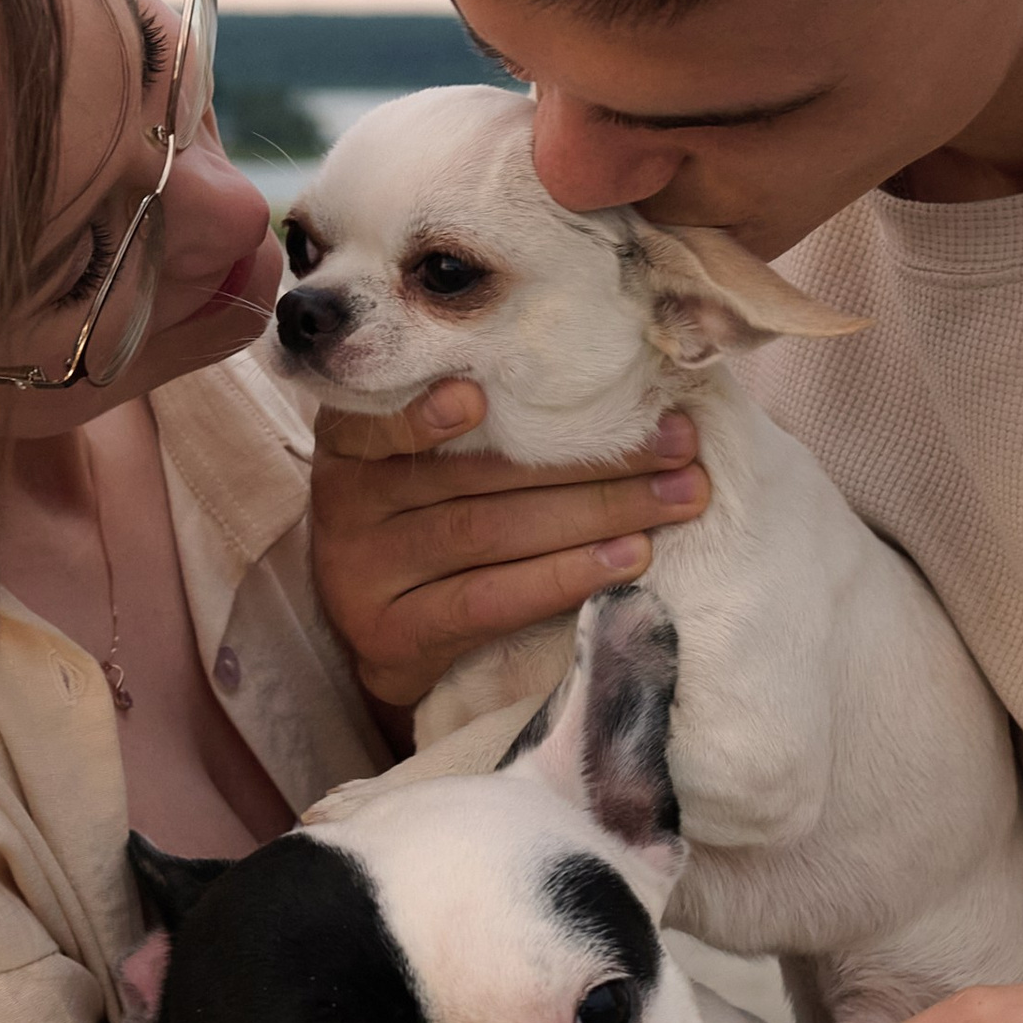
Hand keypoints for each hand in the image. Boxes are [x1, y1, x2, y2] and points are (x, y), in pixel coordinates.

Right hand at [308, 380, 711, 711]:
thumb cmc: (426, 521)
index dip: (425, 411)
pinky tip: (626, 559)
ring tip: (673, 499)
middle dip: (587, 458)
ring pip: (488, 534)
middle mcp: (347, 503)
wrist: (383, 633)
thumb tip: (608, 386)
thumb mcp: (428, 461)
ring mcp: (365, 574)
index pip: (382, 418)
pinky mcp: (396, 636)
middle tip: (675, 444)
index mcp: (353, 444)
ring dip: (594, 514)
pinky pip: (489, 602)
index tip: (481, 391)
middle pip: (475, 476)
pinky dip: (561, 576)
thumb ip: (480, 424)